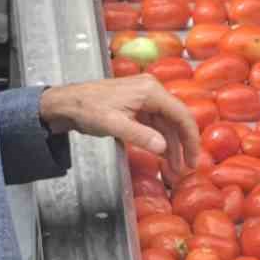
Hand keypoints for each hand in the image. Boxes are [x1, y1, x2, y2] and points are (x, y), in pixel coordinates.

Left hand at [39, 74, 202, 176]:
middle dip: (182, 145)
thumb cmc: (87, 109)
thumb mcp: (113, 125)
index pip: (181, 114)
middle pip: (177, 119)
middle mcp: (152, 90)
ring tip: (173, 169)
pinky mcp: (138, 105)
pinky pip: (156, 123)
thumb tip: (164, 148)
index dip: (190, 139)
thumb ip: (140, 136)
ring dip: (171, 146)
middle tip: (186, 168)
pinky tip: (162, 155)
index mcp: (150, 91)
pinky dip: (159, 140)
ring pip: (167, 123)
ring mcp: (145, 97)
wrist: (67, 103)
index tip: (193, 159)